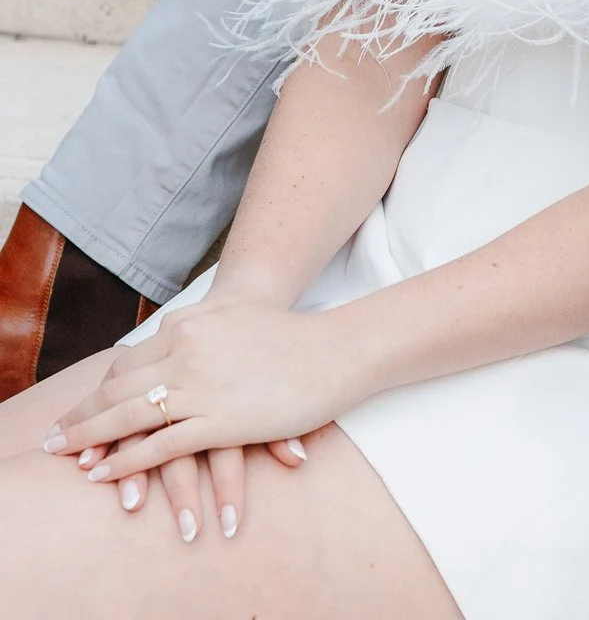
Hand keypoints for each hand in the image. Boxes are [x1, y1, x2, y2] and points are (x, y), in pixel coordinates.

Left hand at [44, 298, 360, 531]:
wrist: (332, 351)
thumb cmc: (286, 333)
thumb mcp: (232, 315)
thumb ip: (197, 323)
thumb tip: (166, 333)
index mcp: (188, 325)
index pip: (126, 362)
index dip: (98, 390)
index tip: (79, 410)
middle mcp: (187, 352)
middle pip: (118, 389)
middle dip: (82, 417)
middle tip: (56, 439)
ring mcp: (201, 387)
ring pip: (129, 418)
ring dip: (91, 441)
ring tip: (68, 459)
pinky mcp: (219, 421)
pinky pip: (160, 446)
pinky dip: (127, 463)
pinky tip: (107, 474)